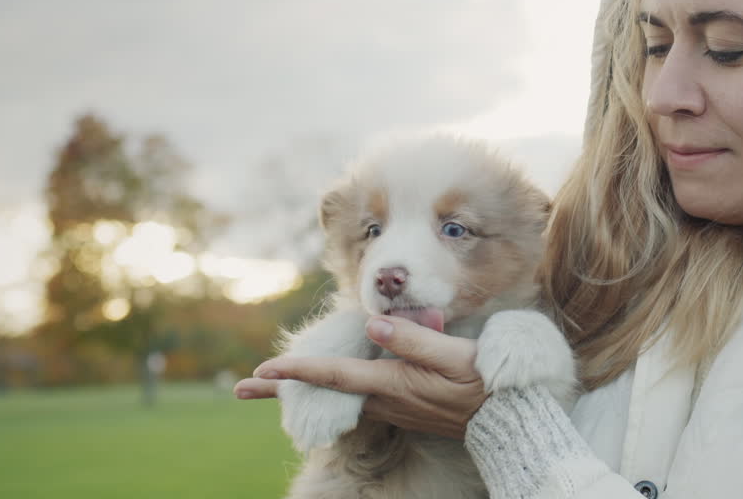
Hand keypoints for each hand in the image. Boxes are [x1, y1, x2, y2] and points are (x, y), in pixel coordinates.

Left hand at [234, 315, 487, 439]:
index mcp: (391, 383)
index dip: (298, 369)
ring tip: (267, 384)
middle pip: (322, 390)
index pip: (334, 374)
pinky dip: (328, 390)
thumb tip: (373, 324)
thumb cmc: (482, 382)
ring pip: (334, 395)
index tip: (264, 368)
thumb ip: (413, 339)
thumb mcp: (454, 355)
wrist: (504, 418)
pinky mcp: (399, 406)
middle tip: (239, 386)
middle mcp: (383, 398)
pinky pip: (353, 397)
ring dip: (300, 389)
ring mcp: (390, 405)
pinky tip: (321, 383)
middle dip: (280, 388)